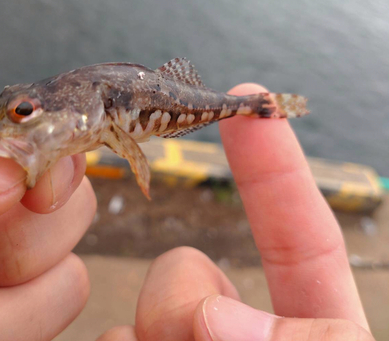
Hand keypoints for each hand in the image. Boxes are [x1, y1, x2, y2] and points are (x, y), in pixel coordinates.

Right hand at [97, 84, 372, 340]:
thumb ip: (304, 340)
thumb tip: (214, 312)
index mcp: (307, 323)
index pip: (297, 233)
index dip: (276, 166)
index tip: (250, 100)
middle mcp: (236, 331)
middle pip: (184, 266)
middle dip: (180, 292)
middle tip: (197, 331)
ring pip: (144, 303)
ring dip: (152, 328)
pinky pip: (110, 335)